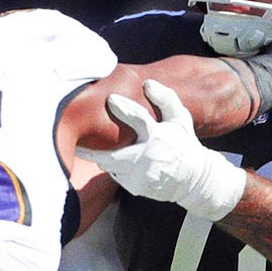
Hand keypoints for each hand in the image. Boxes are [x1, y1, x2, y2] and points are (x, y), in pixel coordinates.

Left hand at [76, 79, 246, 220]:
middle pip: (111, 155)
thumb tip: (147, 83)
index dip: (123, 108)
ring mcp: (142, 175)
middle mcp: (149, 157)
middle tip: (77, 137)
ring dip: (100, 156)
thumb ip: (166, 99)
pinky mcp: (137, 187)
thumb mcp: (180, 119)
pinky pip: (115, 175)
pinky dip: (113, 167)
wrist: (194, 179)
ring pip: (109, 165)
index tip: (110, 99)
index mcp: (159, 136)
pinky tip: (115, 161)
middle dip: (91, 148)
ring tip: (88, 147)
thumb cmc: (184, 143)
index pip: (138, 118)